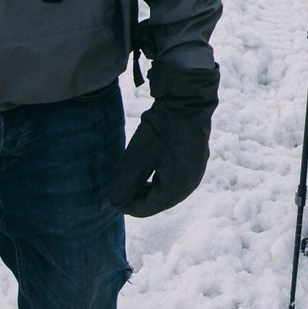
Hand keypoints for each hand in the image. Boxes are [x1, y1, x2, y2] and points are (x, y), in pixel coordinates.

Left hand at [109, 64, 219, 217]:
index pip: (147, 208)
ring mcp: (195, 173)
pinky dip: (159, 177)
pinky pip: (175, 179)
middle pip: (158, 201)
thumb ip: (124, 184)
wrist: (188, 101)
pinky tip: (149, 166)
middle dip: (137, 196)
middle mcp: (190, 185)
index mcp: (177, 187)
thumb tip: (116, 203)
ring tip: (131, 177)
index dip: (127, 205)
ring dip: (147, 187)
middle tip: (118, 187)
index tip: (112, 198)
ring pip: (166, 190)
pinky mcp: (195, 162)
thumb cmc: (162, 128)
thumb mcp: (136, 157)